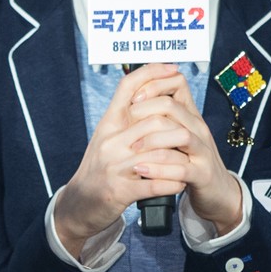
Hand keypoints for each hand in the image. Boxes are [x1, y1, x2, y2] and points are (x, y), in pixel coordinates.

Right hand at [54, 63, 189, 257]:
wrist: (78, 203)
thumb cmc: (99, 168)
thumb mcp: (108, 137)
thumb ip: (127, 119)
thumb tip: (150, 92)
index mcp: (108, 123)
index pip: (128, 87)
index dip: (152, 72)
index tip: (173, 68)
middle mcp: (110, 140)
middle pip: (153, 120)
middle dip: (178, 129)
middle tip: (192, 135)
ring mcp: (114, 166)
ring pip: (158, 153)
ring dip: (180, 158)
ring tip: (189, 161)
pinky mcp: (120, 190)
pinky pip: (155, 183)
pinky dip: (173, 183)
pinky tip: (181, 183)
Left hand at [127, 69, 241, 236]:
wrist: (217, 191)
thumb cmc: (191, 161)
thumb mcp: (177, 134)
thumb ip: (162, 116)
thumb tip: (135, 94)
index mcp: (190, 115)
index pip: (176, 84)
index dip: (153, 84)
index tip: (133, 98)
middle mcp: (198, 129)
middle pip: (172, 106)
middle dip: (144, 110)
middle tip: (127, 121)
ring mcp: (202, 151)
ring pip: (180, 135)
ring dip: (151, 140)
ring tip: (133, 148)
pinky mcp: (202, 175)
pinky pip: (181, 169)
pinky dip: (159, 169)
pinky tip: (142, 170)